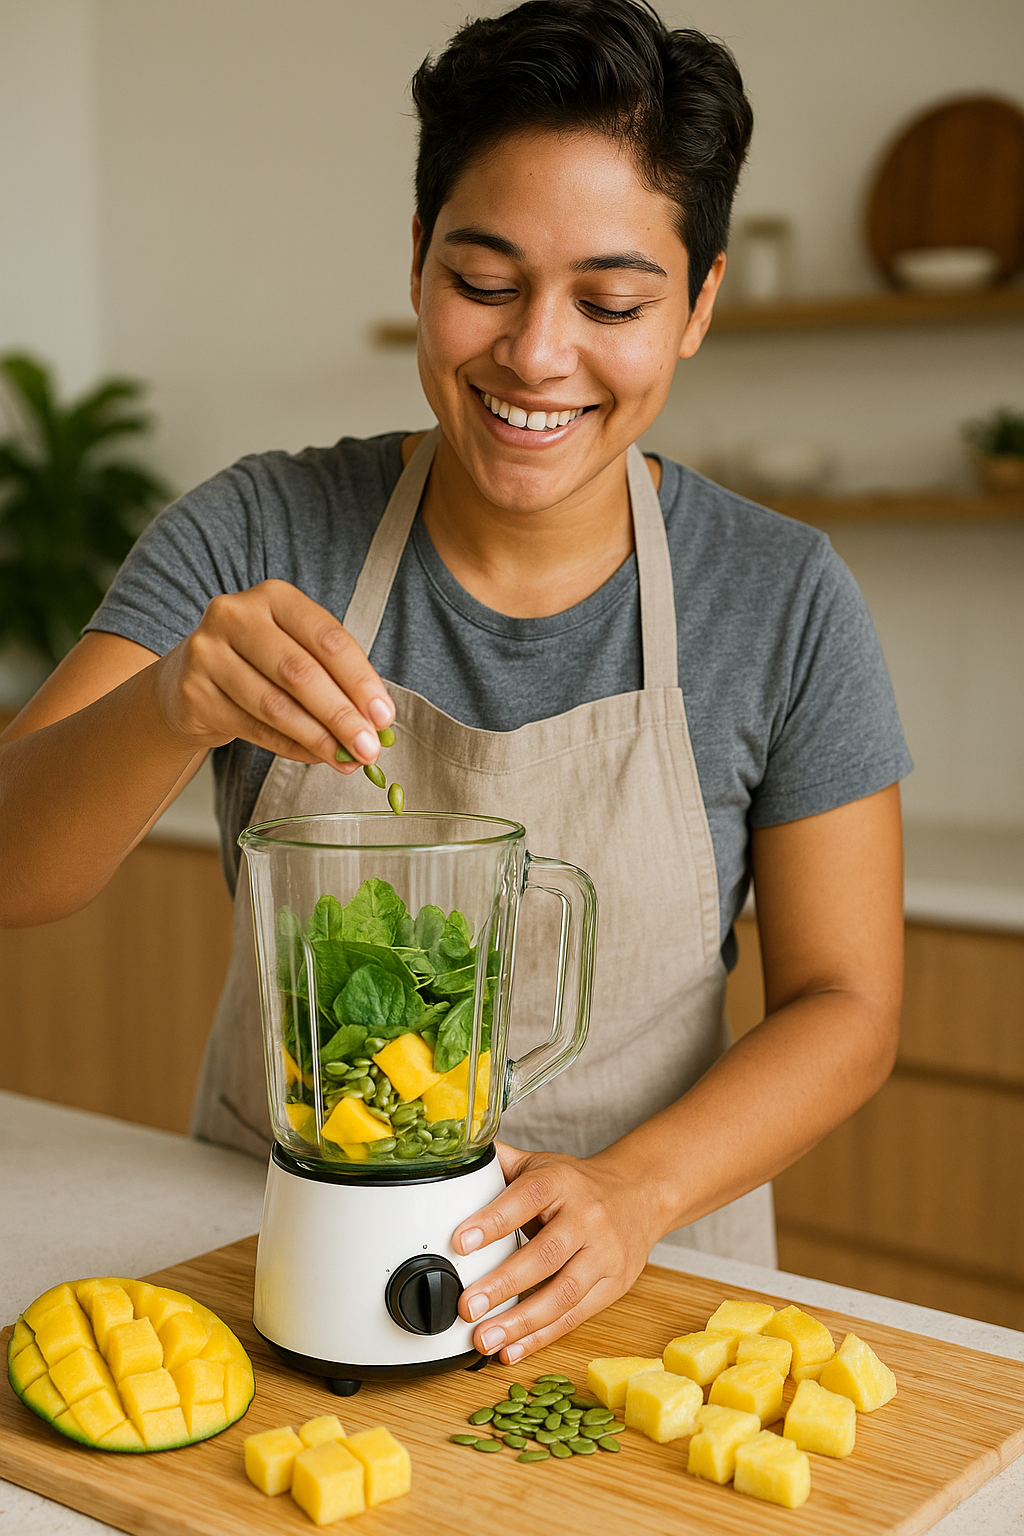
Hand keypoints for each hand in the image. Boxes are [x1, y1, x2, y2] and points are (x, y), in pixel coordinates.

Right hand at [153, 579, 393, 768]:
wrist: (188, 681)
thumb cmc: (258, 663)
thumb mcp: (296, 651)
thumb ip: (335, 679)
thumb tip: (375, 724)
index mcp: (274, 596)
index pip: (327, 638)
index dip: (359, 680)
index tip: (384, 716)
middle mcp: (236, 615)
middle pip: (300, 672)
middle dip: (341, 715)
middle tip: (369, 748)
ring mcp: (208, 652)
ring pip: (275, 705)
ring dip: (318, 738)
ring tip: (347, 759)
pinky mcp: (194, 692)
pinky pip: (253, 728)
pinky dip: (291, 747)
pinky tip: (315, 757)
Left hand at [452, 1141, 661, 1364]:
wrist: (640, 1195)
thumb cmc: (578, 1185)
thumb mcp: (542, 1165)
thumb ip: (500, 1163)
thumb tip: (456, 1155)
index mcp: (560, 1182)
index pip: (526, 1198)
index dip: (494, 1221)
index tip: (460, 1242)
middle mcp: (586, 1217)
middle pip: (545, 1254)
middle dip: (503, 1284)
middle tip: (467, 1306)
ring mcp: (604, 1254)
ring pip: (563, 1293)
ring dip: (521, 1322)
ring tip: (484, 1338)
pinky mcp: (614, 1285)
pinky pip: (576, 1316)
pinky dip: (542, 1337)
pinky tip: (511, 1350)